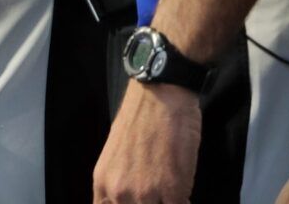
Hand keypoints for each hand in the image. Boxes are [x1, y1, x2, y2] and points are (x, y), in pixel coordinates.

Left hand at [92, 80, 200, 202]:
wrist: (160, 95)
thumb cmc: (140, 119)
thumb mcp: (116, 154)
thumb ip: (120, 182)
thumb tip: (130, 198)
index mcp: (103, 182)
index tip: (138, 200)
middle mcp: (119, 192)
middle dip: (150, 203)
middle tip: (159, 193)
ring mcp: (146, 193)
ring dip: (167, 201)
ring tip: (172, 192)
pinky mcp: (173, 190)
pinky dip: (184, 201)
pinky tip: (185, 194)